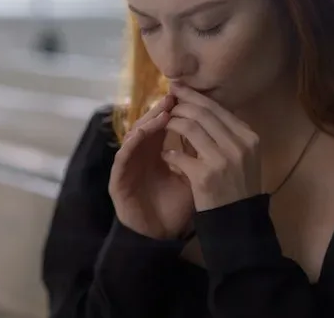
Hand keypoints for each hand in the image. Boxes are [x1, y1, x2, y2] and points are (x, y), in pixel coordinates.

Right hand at [109, 95, 194, 239]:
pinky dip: (132, 142)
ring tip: (162, 111)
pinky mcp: (118, 177)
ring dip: (147, 122)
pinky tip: (142, 133)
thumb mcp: (192, 178)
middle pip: (149, 125)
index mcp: (157, 152)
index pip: (165, 125)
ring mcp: (128, 164)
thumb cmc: (174, 207)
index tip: (190, 98)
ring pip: (134, 135)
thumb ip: (197, 156)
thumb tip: (215, 133)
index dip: (176, 111)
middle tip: (174, 97)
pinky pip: (123, 155)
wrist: (158, 236)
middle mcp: (141, 154)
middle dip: (161, 110)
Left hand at [162, 84, 261, 210]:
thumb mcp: (243, 155)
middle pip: (201, 112)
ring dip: (171, 124)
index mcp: (248, 137)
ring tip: (162, 126)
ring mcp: (222, 160)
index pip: (216, 107)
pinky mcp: (205, 176)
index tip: (177, 89)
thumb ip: (227, 132)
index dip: (193, 96)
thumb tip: (202, 106)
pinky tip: (166, 156)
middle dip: (179, 105)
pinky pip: (179, 154)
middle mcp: (238, 144)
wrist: (238, 221)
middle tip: (165, 103)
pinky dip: (169, 153)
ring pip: (188, 127)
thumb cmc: (238, 186)